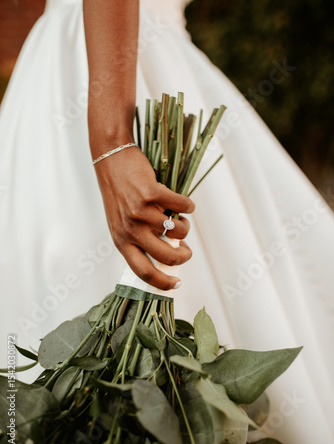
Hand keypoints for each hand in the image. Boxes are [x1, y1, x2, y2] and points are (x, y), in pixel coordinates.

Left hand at [93, 146, 194, 289]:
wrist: (111, 159)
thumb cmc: (118, 193)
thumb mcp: (122, 222)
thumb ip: (139, 238)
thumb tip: (169, 251)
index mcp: (121, 240)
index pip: (143, 271)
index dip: (162, 282)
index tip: (177, 284)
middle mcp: (130, 229)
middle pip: (165, 256)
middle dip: (183, 257)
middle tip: (187, 251)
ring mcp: (140, 211)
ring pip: (177, 230)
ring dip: (185, 227)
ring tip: (181, 220)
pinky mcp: (151, 193)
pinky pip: (181, 206)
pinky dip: (188, 206)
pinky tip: (185, 204)